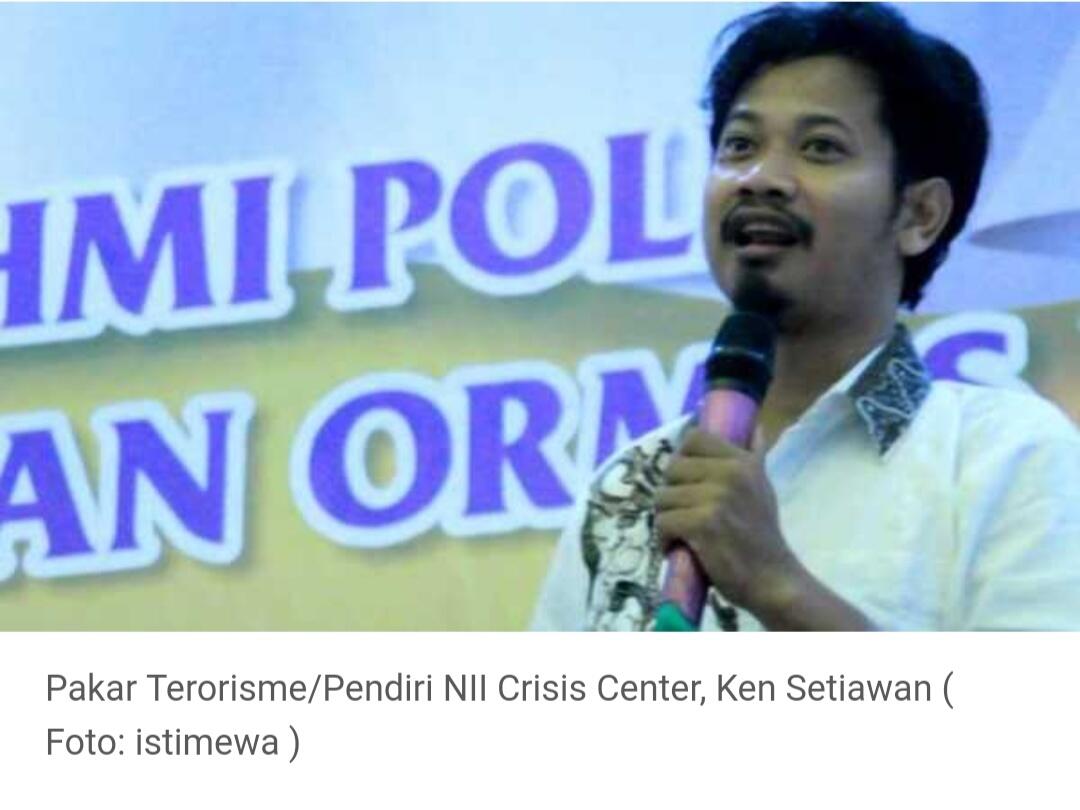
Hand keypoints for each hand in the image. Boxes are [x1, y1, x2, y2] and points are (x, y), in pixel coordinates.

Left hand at [655, 426, 797, 614]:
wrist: (772, 580)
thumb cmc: (763, 536)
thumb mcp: (763, 489)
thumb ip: (755, 457)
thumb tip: (754, 426)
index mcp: (742, 461)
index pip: (694, 439)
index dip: (682, 459)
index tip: (685, 482)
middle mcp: (730, 474)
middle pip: (672, 470)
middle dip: (671, 495)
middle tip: (683, 515)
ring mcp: (715, 498)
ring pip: (663, 498)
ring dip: (666, 519)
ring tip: (682, 535)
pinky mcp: (701, 524)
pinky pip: (663, 522)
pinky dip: (664, 539)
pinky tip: (678, 548)